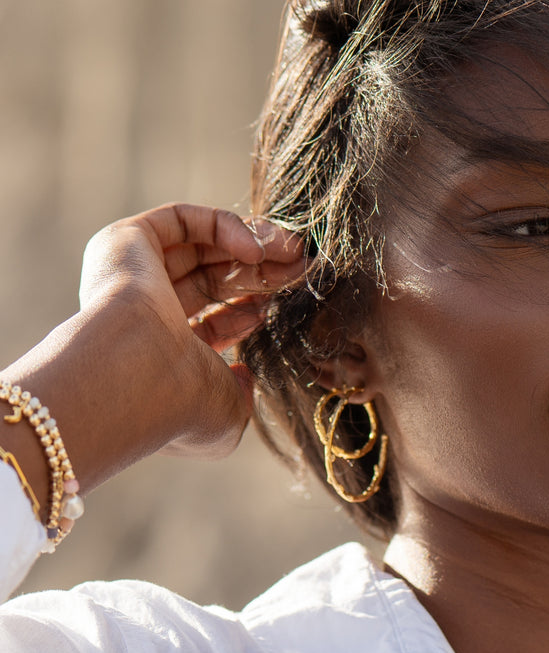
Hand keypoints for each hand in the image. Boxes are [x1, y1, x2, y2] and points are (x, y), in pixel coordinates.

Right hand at [76, 203, 304, 461]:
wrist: (140, 379)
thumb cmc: (184, 407)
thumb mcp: (229, 415)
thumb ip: (240, 396)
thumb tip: (244, 374)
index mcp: (162, 359)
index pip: (213, 324)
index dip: (253, 309)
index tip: (288, 303)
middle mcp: (143, 317)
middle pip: (212, 281)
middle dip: (263, 274)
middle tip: (305, 267)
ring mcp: (131, 279)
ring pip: (201, 249)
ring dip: (254, 246)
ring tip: (295, 251)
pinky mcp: (125, 242)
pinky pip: (181, 221)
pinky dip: (223, 226)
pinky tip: (256, 249)